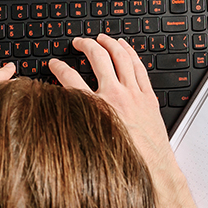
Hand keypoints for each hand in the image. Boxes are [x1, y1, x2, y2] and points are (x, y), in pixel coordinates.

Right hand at [47, 34, 167, 167]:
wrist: (152, 170)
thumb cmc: (123, 161)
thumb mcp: (89, 142)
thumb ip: (75, 122)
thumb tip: (62, 113)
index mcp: (96, 109)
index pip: (70, 78)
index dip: (58, 67)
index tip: (54, 63)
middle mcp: (116, 97)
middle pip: (97, 59)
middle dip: (85, 45)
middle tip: (78, 42)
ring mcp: (134, 95)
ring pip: (121, 57)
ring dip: (110, 43)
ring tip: (102, 37)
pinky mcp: (148, 97)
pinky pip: (139, 68)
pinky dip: (131, 53)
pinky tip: (125, 47)